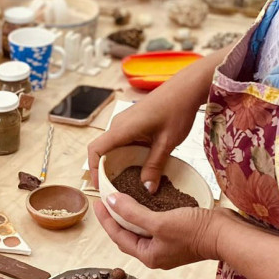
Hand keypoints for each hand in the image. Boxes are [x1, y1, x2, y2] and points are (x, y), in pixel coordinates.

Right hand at [86, 80, 200, 192]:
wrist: (185, 88)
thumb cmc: (176, 110)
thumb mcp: (166, 143)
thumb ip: (155, 166)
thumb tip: (147, 189)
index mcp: (121, 129)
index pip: (95, 150)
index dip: (93, 170)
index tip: (101, 186)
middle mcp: (118, 125)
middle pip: (102, 151)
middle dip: (106, 171)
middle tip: (117, 189)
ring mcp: (124, 123)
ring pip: (112, 147)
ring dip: (117, 164)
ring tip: (128, 182)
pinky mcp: (131, 123)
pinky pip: (122, 142)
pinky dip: (125, 155)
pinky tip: (138, 166)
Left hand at [94, 194, 226, 269]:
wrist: (227, 234)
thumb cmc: (194, 231)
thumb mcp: (159, 221)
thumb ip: (132, 213)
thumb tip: (110, 202)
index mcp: (148, 255)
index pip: (118, 236)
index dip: (106, 219)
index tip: (97, 202)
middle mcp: (155, 254)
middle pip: (127, 235)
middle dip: (115, 219)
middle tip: (105, 200)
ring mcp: (167, 246)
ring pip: (140, 230)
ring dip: (129, 216)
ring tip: (120, 200)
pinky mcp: (177, 237)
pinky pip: (153, 226)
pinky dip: (145, 215)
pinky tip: (143, 202)